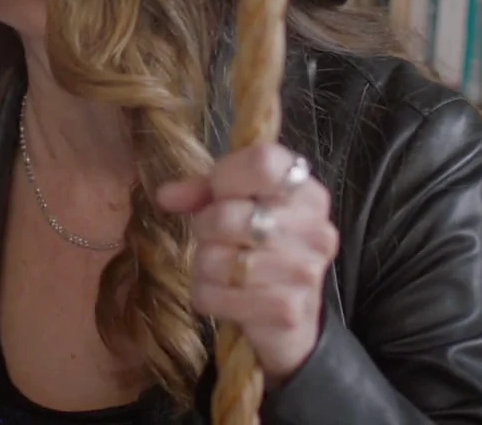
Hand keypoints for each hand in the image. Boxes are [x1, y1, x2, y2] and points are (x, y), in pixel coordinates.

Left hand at [155, 142, 336, 386]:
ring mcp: (305, 270)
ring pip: (217, 259)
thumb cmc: (259, 252)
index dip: (225, 176)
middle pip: (230, 214)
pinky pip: (216, 295)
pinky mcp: (287, 309)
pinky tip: (225, 296)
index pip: (262, 162)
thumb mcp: (236, 208)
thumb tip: (166, 195)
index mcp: (306, 193)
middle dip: (206, 228)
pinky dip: (208, 297)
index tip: (218, 193)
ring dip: (205, 267)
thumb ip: (203, 192)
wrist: (289, 320)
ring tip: (221, 270)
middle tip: (215, 238)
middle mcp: (315, 228)